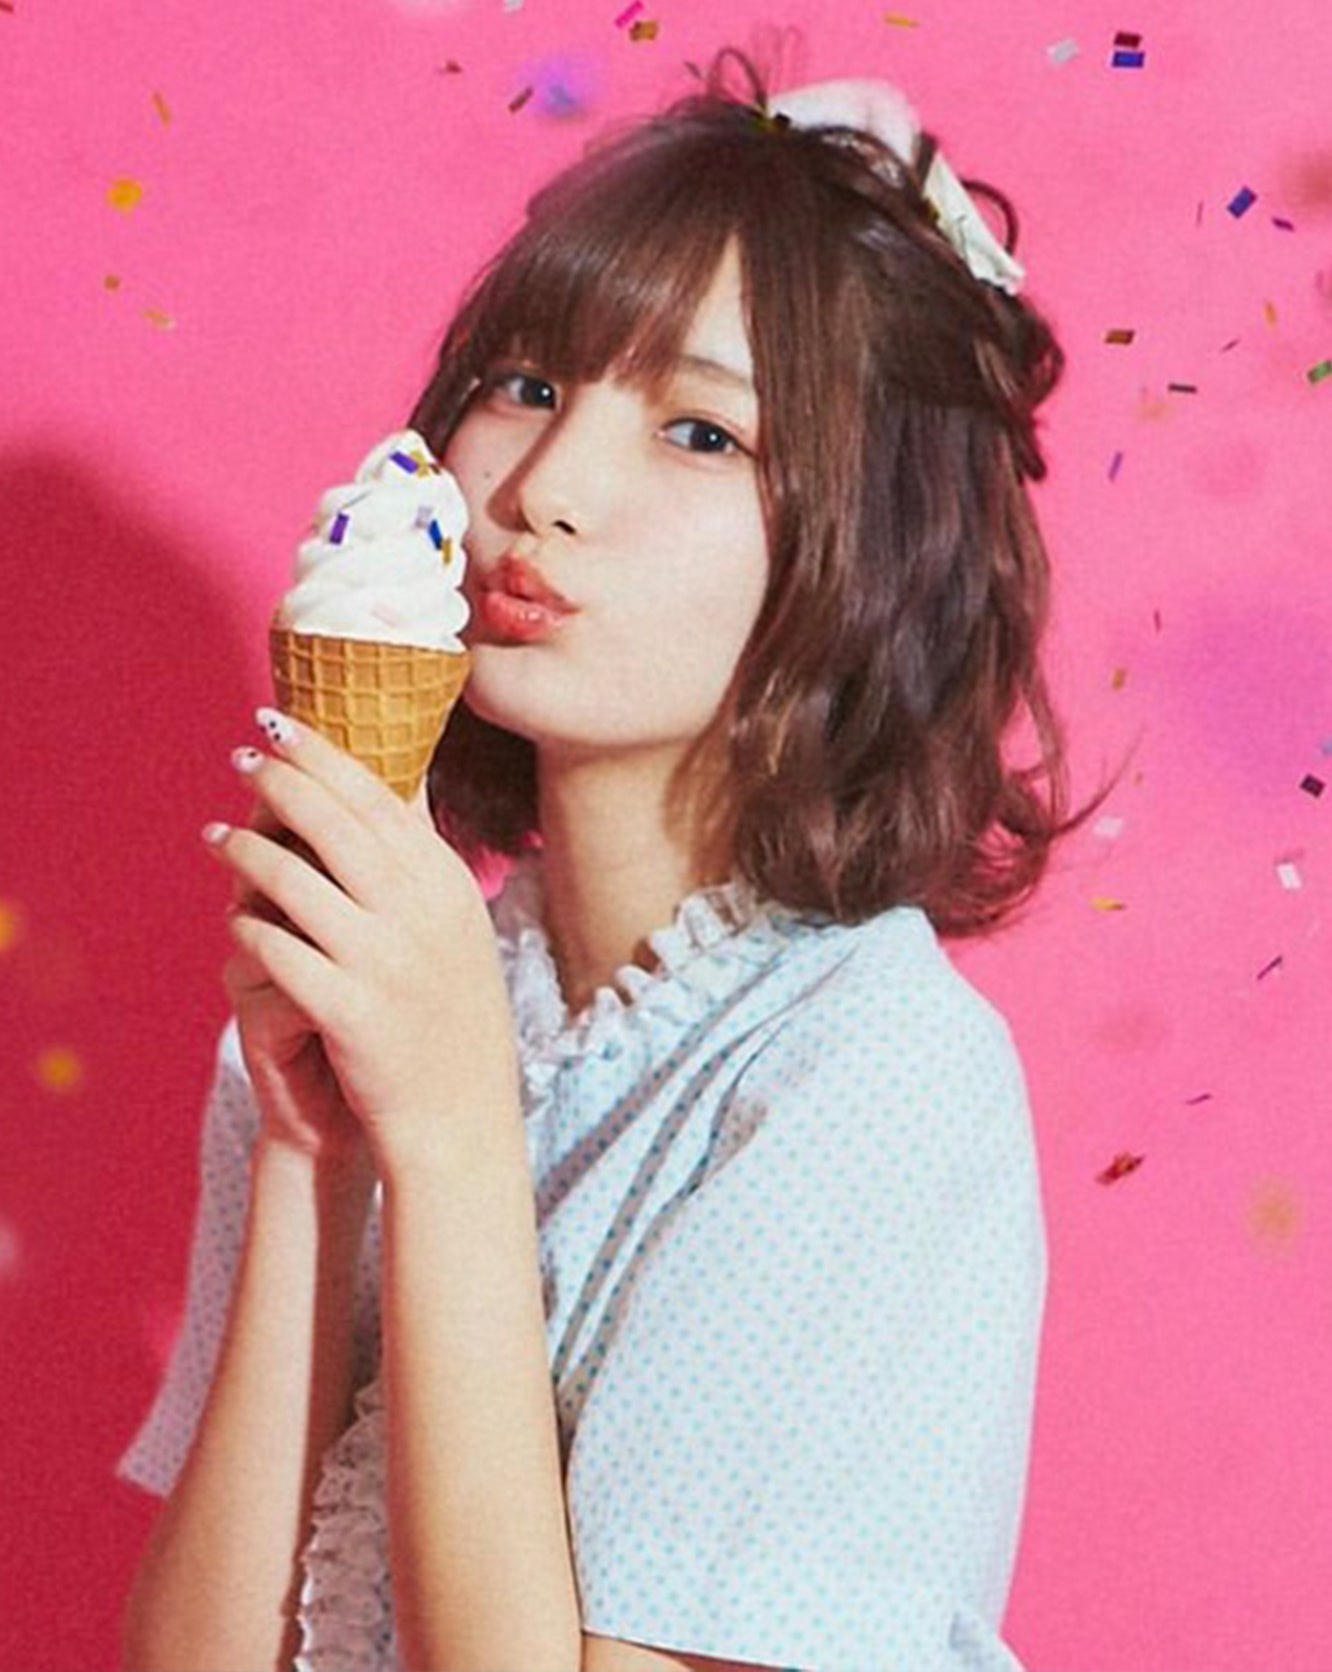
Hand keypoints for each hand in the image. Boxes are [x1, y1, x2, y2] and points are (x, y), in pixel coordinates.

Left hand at [204, 710, 520, 1178]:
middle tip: (240, 759)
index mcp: (447, 885)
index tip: (278, 726)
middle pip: (333, 822)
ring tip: (214, 835)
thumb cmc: (450, 1020)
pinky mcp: (348, 1010)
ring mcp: (385, 961)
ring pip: (293, 879)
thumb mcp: (457, 930)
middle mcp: (421, 912)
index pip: (380, 795)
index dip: (322, 754)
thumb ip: (422, 863)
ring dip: (244, 850)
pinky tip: (231, 920)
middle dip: (278, 782)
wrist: (461, 1121)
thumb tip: (398, 781)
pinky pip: (275, 949)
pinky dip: (247, 928)